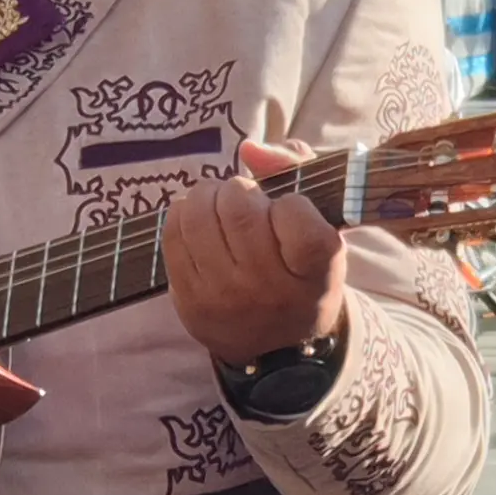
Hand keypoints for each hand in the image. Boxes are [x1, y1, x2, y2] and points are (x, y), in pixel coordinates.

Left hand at [164, 138, 347, 366]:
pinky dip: (183, 216)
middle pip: (238, 206)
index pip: (293, 210)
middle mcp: (270, 288)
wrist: (277, 346)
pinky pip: (173, 235)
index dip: (288, 200)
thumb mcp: (322, 226)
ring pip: (198, 215)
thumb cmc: (301, 271)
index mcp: (315, 271)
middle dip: (239, 189)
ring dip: (207, 197)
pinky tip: (200, 223)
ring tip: (220, 206)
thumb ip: (297, 170)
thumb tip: (249, 148)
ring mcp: (226, 297)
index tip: (289, 212)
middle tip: (245, 200)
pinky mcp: (190, 301)